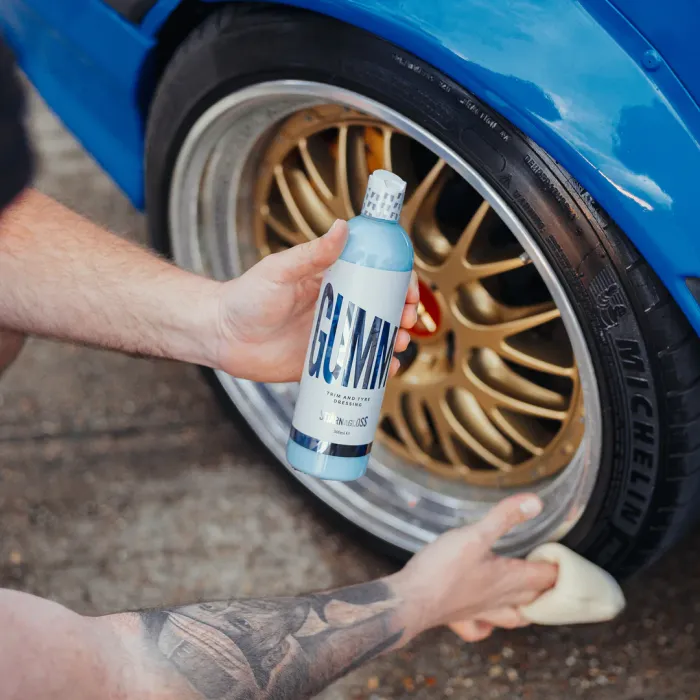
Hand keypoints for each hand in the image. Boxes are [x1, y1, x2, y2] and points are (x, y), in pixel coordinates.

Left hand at [216, 220, 419, 381]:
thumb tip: (343, 226)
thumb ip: (312, 253)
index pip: (372, 276)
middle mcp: (334, 308)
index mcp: (328, 281)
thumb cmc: (245, 297)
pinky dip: (374, 368)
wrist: (220, 336)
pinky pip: (354, 366)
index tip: (409, 291)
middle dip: (400, 314)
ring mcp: (330, 336)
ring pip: (372, 338)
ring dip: (392, 340)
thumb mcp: (279, 271)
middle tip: (407, 320)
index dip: (396, 282)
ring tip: (399, 343)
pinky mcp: (322, 364)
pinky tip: (386, 369)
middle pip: (379, 309)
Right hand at [389, 495, 557, 642]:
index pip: (544, 577)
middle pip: (535, 599)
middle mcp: (499, 600)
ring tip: (533, 601)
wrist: (411, 600)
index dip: (559, 569)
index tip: (567, 560)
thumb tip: (536, 502)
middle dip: (550, 590)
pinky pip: (483, 628)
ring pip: (514, 616)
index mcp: (507, 579)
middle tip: (558, 578)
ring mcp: (481, 612)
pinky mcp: (462, 618)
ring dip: (528, 609)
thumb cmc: (443, 568)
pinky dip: (490, 625)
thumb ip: (505, 517)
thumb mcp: (475, 534)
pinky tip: (488, 621)